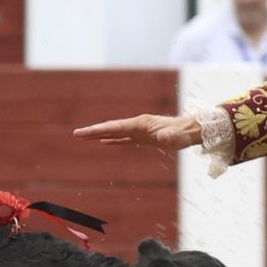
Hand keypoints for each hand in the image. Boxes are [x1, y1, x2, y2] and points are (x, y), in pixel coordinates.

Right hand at [73, 113, 203, 150]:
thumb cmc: (183, 134)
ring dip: (100, 135)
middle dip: (93, 131)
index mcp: (141, 124)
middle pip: (111, 128)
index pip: (116, 127)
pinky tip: (104, 142)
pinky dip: (113, 140)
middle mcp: (137, 125)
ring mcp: (139, 131)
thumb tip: (162, 137)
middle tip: (76, 134)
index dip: (99, 130)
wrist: (190, 131)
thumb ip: (168, 137)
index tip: (85, 132)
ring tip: (84, 137)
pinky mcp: (143, 137)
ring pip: (115, 133)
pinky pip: (124, 139)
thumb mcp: (176, 137)